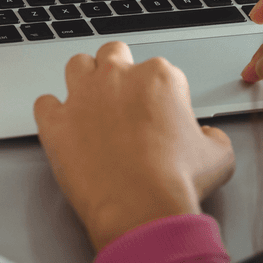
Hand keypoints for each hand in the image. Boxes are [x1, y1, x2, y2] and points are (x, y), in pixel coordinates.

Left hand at [33, 41, 235, 251]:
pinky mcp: (56, 122)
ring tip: (90, 101)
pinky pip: (44, 103)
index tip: (158, 113)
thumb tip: (207, 137)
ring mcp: (83, 96)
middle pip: (114, 53)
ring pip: (77, 64)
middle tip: (123, 98)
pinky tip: (61, 124)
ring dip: (83, 78)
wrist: (141, 209)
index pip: (159, 70)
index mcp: (160, 77)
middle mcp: (118, 78)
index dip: (159, 93)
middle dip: (118, 70)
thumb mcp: (218, 156)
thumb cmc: (177, 181)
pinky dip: (51, 112)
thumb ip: (212, 136)